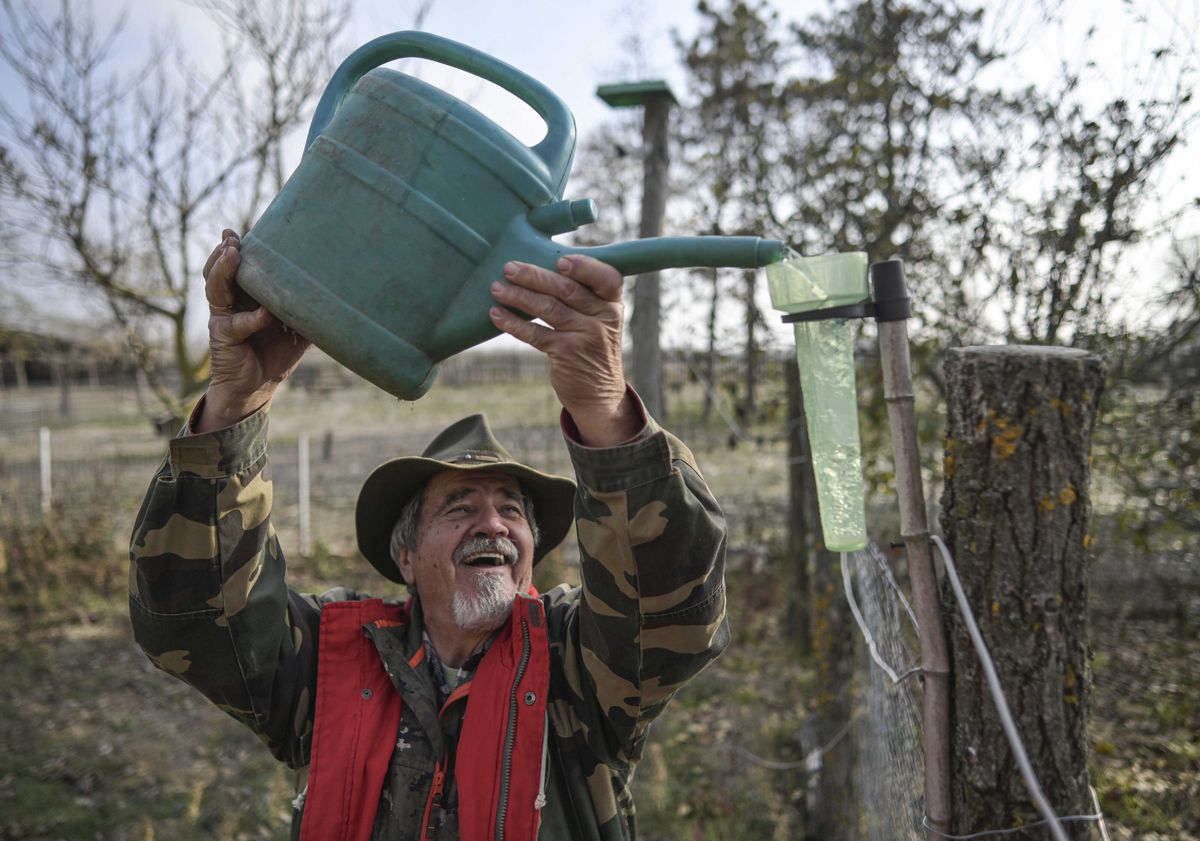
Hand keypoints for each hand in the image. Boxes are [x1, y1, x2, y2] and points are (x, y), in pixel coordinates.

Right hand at [197, 229, 309, 432]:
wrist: (256, 388)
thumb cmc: (274, 355)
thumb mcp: (296, 330)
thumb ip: (307, 311)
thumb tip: (340, 297)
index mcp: (244, 297)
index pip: (235, 268)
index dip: (233, 249)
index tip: (235, 231)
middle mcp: (230, 303)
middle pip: (217, 270)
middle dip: (223, 252)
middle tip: (232, 237)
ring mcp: (223, 318)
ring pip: (216, 288)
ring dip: (223, 270)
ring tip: (233, 253)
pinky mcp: (224, 337)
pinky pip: (237, 323)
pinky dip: (252, 318)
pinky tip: (265, 314)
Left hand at [489, 256, 639, 446]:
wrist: (599, 394)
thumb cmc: (592, 347)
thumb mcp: (600, 322)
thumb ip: (583, 298)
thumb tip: (540, 267)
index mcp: (613, 305)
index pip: (607, 278)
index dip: (585, 266)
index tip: (561, 260)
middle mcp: (603, 319)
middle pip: (567, 289)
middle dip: (535, 276)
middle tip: (509, 268)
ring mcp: (585, 336)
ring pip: (548, 308)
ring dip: (518, 296)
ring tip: (497, 288)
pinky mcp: (566, 354)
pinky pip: (536, 334)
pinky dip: (514, 323)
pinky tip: (497, 315)